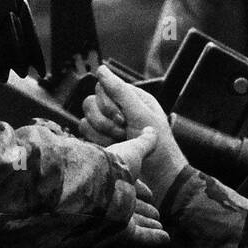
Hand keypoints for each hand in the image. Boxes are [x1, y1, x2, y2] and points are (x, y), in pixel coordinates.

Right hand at [81, 65, 186, 199]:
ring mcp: (109, 125)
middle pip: (91, 103)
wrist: (161, 178)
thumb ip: (120, 92)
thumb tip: (101, 69)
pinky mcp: (102, 140)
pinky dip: (98, 142)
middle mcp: (119, 109)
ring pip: (86, 119)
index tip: (122, 118)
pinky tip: (113, 149)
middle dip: (105, 121)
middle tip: (123, 132)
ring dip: (102, 134)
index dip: (108, 103)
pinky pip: (86, 134)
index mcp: (132, 98)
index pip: (103, 88)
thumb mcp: (141, 115)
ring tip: (120, 143)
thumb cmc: (160, 146)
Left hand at [98, 129, 168, 247]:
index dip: (141, 189)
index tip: (151, 193)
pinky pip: (139, 237)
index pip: (130, 185)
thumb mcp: (133, 150)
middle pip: (131, 205)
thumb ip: (144, 143)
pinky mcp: (120, 231)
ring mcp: (115, 216)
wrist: (95, 185)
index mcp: (113, 178)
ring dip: (149, 224)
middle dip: (144, 209)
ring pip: (136, 222)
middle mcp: (113, 198)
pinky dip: (153, 238)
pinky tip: (166, 239)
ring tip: (162, 225)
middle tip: (157, 213)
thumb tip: (152, 130)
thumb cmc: (112, 165)